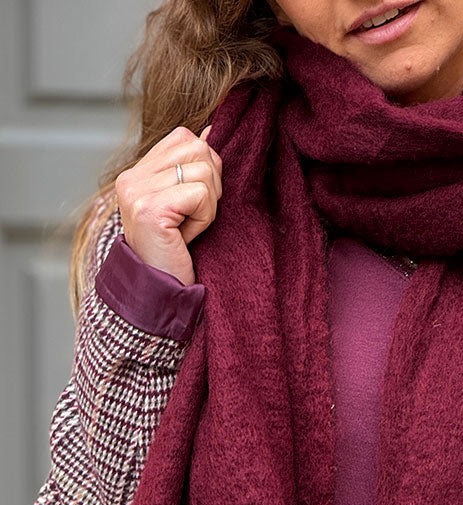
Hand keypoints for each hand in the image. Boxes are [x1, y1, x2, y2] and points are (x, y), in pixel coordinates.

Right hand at [114, 125, 222, 285]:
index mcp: (137, 174)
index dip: (203, 168)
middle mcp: (132, 178)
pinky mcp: (151, 208)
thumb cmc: (176, 255)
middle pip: (198, 148)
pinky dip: (204, 218)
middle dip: (211, 185)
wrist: (161, 295)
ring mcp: (138, 191)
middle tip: (193, 218)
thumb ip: (192, 169)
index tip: (193, 204)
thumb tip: (212, 131)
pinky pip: (200, 194)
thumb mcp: (185, 206)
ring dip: (209, 205)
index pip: (184, 138)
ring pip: (204, 169)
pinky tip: (187, 236)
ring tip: (189, 229)